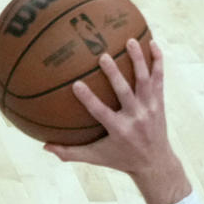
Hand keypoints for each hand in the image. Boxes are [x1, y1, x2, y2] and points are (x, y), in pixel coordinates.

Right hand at [46, 40, 187, 203]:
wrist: (156, 162)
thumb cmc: (121, 158)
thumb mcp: (96, 157)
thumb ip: (70, 152)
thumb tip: (43, 147)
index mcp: (118, 130)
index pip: (101, 112)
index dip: (89, 99)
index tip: (76, 84)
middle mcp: (136, 117)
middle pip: (125, 92)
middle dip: (114, 74)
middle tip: (102, 56)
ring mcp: (150, 107)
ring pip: (145, 80)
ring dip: (138, 60)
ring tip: (129, 40)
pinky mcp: (160, 101)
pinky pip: (159, 78)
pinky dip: (157, 61)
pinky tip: (152, 42)